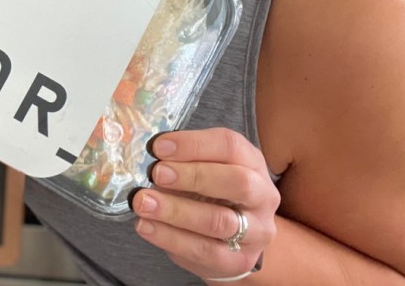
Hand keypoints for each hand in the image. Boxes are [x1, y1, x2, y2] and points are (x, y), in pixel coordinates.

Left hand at [130, 128, 279, 280]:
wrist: (233, 239)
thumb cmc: (212, 192)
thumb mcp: (203, 168)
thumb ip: (182, 160)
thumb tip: (148, 157)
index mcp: (252, 163)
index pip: (230, 146)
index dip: (194, 144)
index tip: (158, 147)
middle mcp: (262, 196)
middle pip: (238, 182)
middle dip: (193, 176)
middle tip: (157, 173)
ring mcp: (255, 232)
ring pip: (219, 221)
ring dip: (176, 211)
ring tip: (143, 203)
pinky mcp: (237, 261)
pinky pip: (203, 250)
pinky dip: (170, 237)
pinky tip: (146, 226)